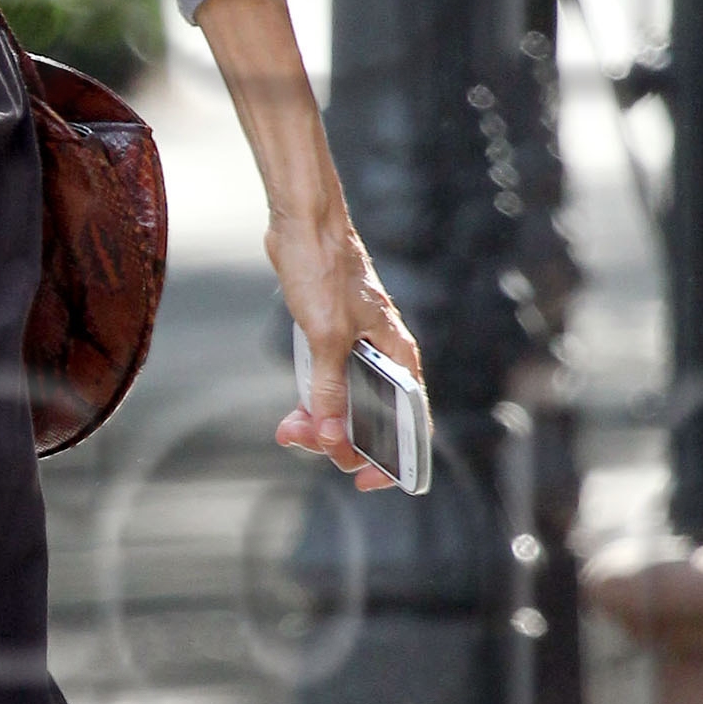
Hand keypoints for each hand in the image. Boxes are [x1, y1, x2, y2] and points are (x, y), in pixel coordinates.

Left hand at [267, 208, 422, 491]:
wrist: (302, 222)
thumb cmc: (324, 269)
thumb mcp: (326, 336)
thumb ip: (329, 389)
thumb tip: (330, 436)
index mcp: (399, 355)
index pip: (412, 422)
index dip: (393, 459)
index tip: (363, 481)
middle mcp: (384, 356)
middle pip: (373, 419)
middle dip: (341, 440)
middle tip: (309, 444)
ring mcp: (357, 350)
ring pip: (345, 405)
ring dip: (320, 425)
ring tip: (290, 432)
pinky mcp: (331, 341)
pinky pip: (326, 387)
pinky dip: (311, 405)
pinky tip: (291, 418)